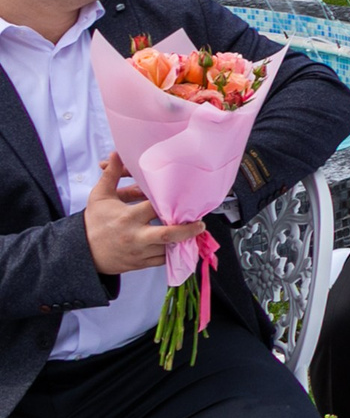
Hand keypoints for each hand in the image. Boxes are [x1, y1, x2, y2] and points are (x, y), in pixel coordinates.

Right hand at [82, 156, 189, 276]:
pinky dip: (173, 253)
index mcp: (128, 217)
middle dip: (188, 229)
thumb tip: (116, 153)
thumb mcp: (100, 196)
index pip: (155, 208)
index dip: (170, 203)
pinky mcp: (140, 264)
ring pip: (168, 249)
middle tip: (200, 223)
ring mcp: (139, 252)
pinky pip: (162, 261)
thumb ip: (112, 175)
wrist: (81, 252)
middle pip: (168, 234)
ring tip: (194, 232)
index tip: (183, 198)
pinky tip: (181, 244)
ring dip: (183, 242)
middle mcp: (136, 236)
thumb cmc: (93, 222)